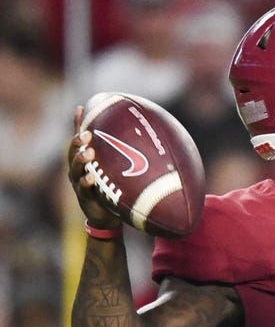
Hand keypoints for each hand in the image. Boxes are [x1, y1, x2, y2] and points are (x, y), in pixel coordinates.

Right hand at [68, 106, 122, 229]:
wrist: (109, 217)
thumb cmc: (114, 189)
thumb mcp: (119, 171)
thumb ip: (128, 157)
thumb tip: (148, 138)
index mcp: (86, 160)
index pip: (81, 139)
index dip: (79, 124)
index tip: (82, 108)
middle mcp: (79, 169)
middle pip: (74, 151)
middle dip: (78, 141)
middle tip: (87, 134)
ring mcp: (79, 183)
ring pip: (75, 169)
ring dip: (81, 160)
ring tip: (88, 153)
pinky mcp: (84, 197)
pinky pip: (83, 189)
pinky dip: (86, 183)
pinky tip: (91, 177)